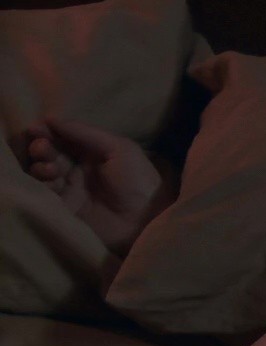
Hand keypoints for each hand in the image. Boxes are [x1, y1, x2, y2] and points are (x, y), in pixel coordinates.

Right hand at [23, 119, 172, 255]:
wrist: (143, 221)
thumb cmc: (137, 182)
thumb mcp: (119, 148)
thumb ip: (85, 132)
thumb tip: (50, 118)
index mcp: (94, 153)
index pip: (65, 137)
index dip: (49, 131)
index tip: (37, 128)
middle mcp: (80, 169)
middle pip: (50, 152)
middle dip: (42, 146)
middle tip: (42, 147)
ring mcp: (71, 189)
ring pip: (43, 171)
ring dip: (40, 165)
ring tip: (50, 168)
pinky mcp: (64, 208)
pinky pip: (44, 192)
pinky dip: (40, 184)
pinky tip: (49, 180)